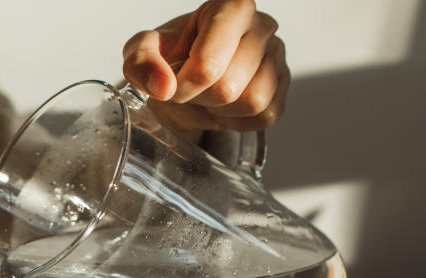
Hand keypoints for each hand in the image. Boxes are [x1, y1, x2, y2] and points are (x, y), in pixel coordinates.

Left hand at [122, 0, 288, 131]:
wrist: (190, 76)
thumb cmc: (172, 57)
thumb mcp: (143, 53)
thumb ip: (141, 63)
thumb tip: (162, 86)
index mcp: (230, 8)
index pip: (208, 64)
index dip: (184, 85)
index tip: (172, 83)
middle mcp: (262, 26)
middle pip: (227, 88)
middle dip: (200, 97)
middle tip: (191, 87)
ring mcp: (278, 55)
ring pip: (251, 102)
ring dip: (220, 109)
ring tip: (208, 93)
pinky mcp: (284, 85)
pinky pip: (263, 115)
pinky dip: (237, 119)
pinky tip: (225, 104)